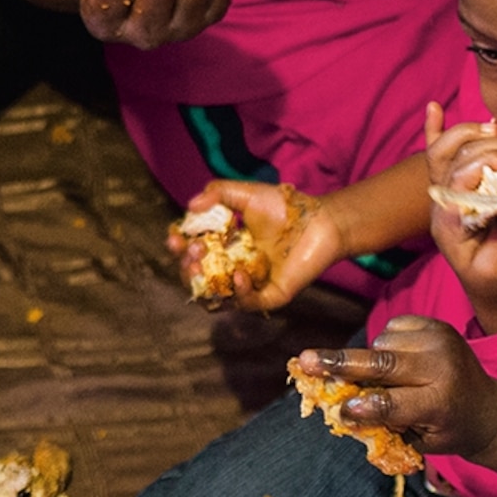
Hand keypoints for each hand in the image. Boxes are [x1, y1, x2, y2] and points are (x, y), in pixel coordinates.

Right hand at [177, 179, 338, 311]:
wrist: (320, 220)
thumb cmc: (286, 207)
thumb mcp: (246, 194)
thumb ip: (218, 193)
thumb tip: (190, 206)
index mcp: (224, 247)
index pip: (194, 254)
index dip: (180, 249)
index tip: (176, 238)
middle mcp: (234, 268)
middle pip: (200, 279)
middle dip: (187, 268)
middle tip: (191, 253)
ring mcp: (251, 284)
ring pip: (219, 297)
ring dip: (205, 285)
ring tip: (201, 267)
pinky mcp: (270, 295)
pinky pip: (249, 302)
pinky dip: (240, 292)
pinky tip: (239, 274)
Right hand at [297, 316, 496, 458]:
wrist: (486, 408)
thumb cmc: (445, 430)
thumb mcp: (418, 440)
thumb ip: (382, 425)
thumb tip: (339, 409)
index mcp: (441, 403)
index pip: (394, 403)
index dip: (365, 407)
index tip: (339, 411)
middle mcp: (443, 367)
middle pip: (383, 363)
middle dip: (341, 363)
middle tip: (305, 361)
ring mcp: (441, 340)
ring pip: (382, 343)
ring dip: (369, 359)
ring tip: (380, 376)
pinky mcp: (436, 324)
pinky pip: (391, 328)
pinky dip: (384, 343)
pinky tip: (394, 358)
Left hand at [423, 103, 496, 331]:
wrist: (492, 287)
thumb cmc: (496, 278)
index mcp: (447, 220)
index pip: (459, 178)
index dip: (485, 165)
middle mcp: (442, 201)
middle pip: (455, 158)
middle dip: (486, 147)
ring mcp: (446, 192)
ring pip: (447, 150)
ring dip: (471, 133)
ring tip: (495, 129)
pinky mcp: (456, 187)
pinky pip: (438, 154)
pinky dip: (435, 130)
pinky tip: (433, 108)